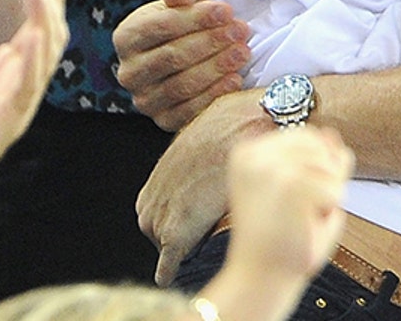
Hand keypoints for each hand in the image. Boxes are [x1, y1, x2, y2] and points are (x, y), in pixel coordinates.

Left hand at [0, 0, 66, 218]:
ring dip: (44, 19)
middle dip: (48, 1)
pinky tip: (32, 34)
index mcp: (9, 69)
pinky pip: (26, 88)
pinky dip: (32, 60)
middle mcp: (21, 83)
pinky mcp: (5, 121)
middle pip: (49, 36)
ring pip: (44, 56)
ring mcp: (17, 102)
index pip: (38, 26)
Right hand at [114, 0, 252, 131]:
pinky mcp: (163, 120)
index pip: (162, 26)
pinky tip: (235, 79)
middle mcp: (129, 72)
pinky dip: (215, 95)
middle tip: (240, 32)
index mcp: (127, 37)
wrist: (184, 57)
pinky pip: (189, 111)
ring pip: (181, 85)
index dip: (197, 18)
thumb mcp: (181, 3)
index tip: (226, 11)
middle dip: (211, 42)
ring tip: (242, 52)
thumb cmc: (184, 25)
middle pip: (172, 57)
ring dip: (216, 68)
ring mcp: (144, 99)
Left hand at [140, 90, 272, 284]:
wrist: (247, 132)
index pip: (157, 203)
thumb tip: (215, 141)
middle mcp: (153, 196)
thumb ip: (203, 144)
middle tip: (198, 234)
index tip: (190, 214)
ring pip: (163, 244)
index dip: (175, 210)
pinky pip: (167, 262)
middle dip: (173, 231)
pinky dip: (167, 270)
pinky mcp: (176, 235)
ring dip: (175, 249)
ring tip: (195, 252)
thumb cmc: (233, 123)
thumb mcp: (209, 126)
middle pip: (155, 226)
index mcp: (159, 174)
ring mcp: (162, 217)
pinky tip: (167, 277)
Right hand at [222, 128, 352, 286]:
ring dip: (328, 197)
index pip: (308, 136)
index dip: (318, 167)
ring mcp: (271, 166)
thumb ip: (316, 159)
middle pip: (322, 146)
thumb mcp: (296, 188)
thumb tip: (331, 133)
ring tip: (301, 218)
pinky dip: (330, 212)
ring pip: (331, 167)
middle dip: (325, 179)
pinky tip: (306, 225)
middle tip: (300, 211)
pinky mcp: (290, 184)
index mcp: (248, 151)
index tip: (294, 198)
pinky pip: (335, 190)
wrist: (259, 278)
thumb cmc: (279, 238)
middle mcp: (254, 152)